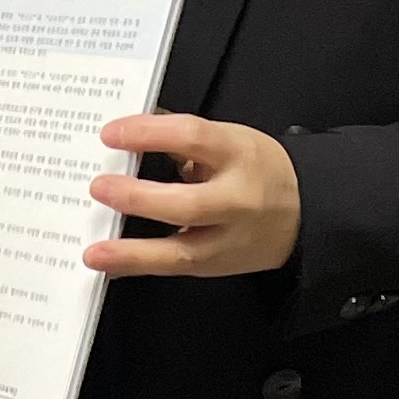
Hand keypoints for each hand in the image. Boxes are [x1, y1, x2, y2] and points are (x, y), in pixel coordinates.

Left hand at [85, 114, 301, 279]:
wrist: (302, 214)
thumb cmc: (257, 170)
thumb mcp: (230, 140)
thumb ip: (182, 137)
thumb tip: (131, 129)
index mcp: (239, 154)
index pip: (192, 138)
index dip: (150, 134)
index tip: (112, 134)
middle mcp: (238, 200)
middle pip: (189, 203)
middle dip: (140, 198)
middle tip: (100, 187)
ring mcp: (229, 239)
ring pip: (183, 251)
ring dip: (134, 253)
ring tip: (96, 251)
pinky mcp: (218, 266)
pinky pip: (175, 269)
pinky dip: (139, 266)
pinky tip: (109, 264)